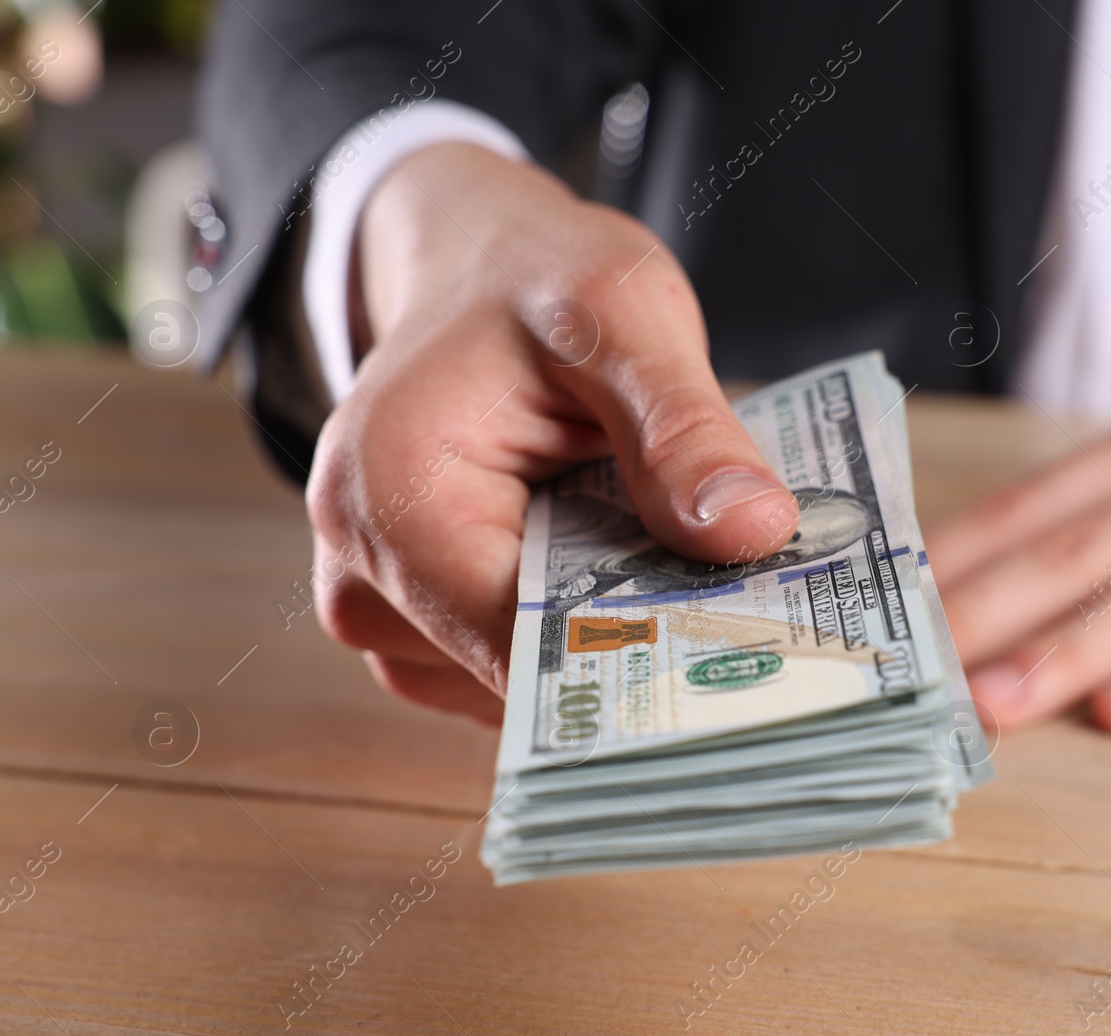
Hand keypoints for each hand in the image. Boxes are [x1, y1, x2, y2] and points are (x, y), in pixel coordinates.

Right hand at [304, 144, 798, 721]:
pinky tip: (631, 574)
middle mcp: (358, 572)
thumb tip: (751, 532)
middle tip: (747, 612)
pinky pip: (510, 672)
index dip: (638, 655)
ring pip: (521, 691)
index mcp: (389, 496)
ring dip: (611, 644)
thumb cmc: (533, 280)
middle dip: (635, 654)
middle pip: (521, 678)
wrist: (474, 270)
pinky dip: (581, 636)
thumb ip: (681, 429)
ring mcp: (379, 608)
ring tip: (681, 567)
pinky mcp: (416, 625)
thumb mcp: (625, 317)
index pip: (521, 642)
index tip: (745, 653)